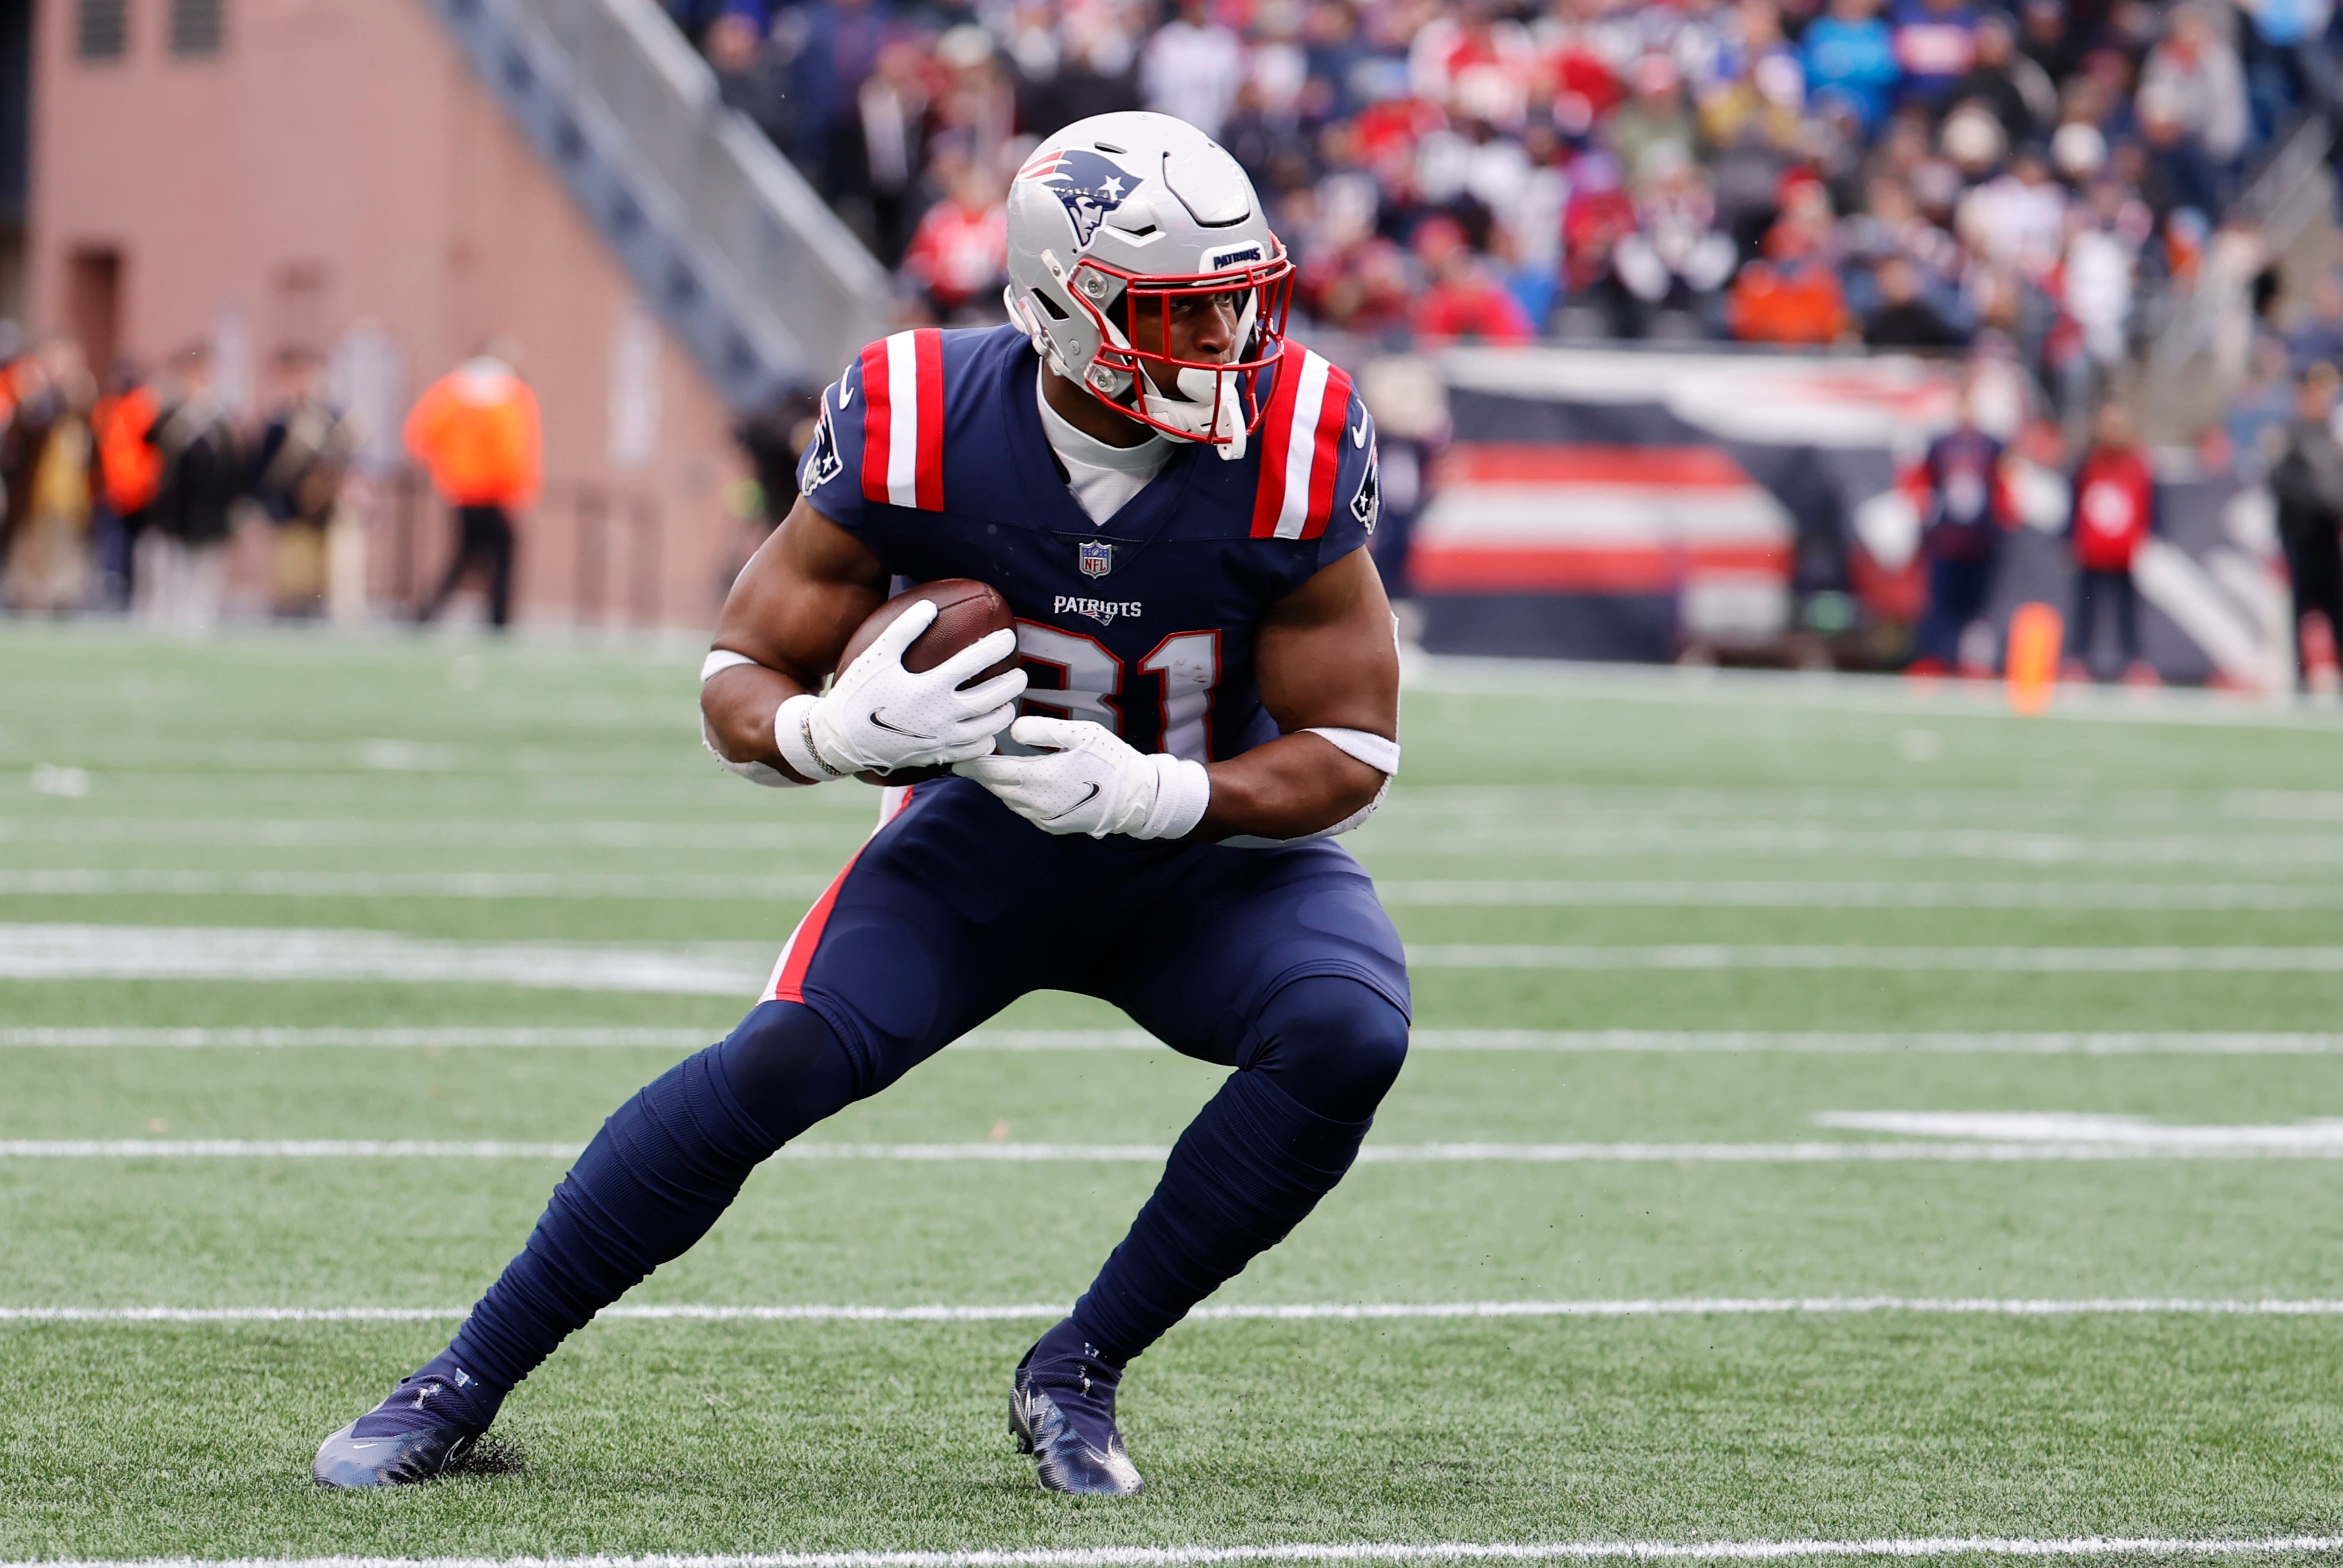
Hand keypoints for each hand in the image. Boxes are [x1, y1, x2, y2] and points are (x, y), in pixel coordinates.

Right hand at [801, 600, 1025, 775]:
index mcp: (928, 688)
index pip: (973, 663)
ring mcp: (942, 740)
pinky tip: (988, 730)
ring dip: (1004, 712)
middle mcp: (941, 716)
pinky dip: (987, 740)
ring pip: (989, 727)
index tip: (1009, 638)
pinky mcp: (938, 756)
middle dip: (1013, 683)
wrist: (841, 740)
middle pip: (992, 698)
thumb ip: (904, 629)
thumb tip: (930, 605)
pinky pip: (974, 751)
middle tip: (1020, 673)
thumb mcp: (876, 656)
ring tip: (1008, 701)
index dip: (994, 647)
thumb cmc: (857, 693)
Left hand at [954, 716, 1208, 838]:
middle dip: (980, 772)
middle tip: (966, 757)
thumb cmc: (1111, 760)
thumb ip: (1043, 729)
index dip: (971, 762)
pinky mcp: (1053, 826)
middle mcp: (1034, 803)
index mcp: (1037, 779)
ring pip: (1008, 799)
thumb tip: (1012, 730)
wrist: (1137, 799)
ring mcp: (1043, 818)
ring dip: (998, 784)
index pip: (990, 771)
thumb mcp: (1081, 734)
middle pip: (995, 787)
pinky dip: (1016, 796)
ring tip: (989, 768)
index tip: (956, 753)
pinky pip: (1025, 810)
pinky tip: (1019, 784)